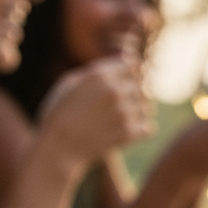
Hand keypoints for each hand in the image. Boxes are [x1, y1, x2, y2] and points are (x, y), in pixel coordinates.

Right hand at [37, 54, 153, 168]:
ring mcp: (125, 112)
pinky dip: (139, 131)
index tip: (120, 82)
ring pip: (147, 107)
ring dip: (137, 113)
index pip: (134, 64)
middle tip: (114, 106)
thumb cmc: (60, 113)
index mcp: (100, 75)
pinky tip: (122, 132)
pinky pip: (148, 127)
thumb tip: (126, 59)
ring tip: (116, 120)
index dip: (128, 74)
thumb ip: (98, 69)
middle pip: (142, 85)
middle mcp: (116, 90)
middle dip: (132, 94)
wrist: (58, 148)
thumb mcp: (70, 82)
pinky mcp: (130, 132)